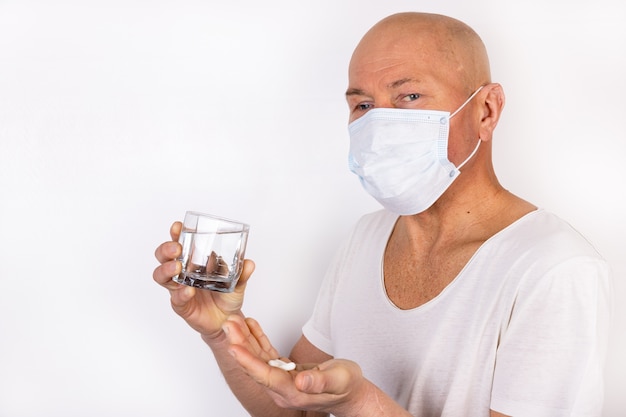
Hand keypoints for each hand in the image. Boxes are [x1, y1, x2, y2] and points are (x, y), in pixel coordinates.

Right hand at [153, 221, 255, 338]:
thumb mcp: (238, 282)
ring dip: (167, 268)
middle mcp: (182, 273)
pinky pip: (176, 298)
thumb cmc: (227, 296)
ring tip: (178, 267)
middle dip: (166, 249)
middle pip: (163, 256)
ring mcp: (179, 288)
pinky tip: (189, 291)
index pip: (180, 243)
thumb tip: (249, 263)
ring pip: (161, 276)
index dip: (176, 234)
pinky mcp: (181, 305)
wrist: (227, 319)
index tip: (178, 226)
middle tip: (177, 248)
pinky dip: (181, 293)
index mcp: (193, 261)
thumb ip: (242, 273)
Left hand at [223, 315, 368, 415]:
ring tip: (234, 322)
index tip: (234, 347)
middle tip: (229, 325)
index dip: (248, 361)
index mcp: (293, 393)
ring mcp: (281, 381)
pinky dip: (258, 340)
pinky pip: (266, 355)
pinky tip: (251, 326)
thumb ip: (320, 381)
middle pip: (255, 367)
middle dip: (240, 345)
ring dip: (245, 340)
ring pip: (257, 359)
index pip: (265, 376)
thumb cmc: (347, 386)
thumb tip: (302, 380)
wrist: (350, 392)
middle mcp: (283, 390)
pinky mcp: (284, 372)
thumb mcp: (339, 380)